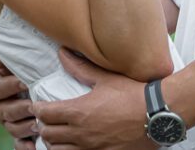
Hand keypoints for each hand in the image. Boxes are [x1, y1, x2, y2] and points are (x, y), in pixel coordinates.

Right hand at [0, 54, 37, 148]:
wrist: (15, 75)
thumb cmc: (12, 63)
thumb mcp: (5, 58)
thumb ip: (1, 58)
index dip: (11, 86)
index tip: (25, 82)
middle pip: (6, 111)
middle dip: (21, 108)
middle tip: (34, 105)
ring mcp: (5, 122)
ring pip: (13, 128)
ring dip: (26, 127)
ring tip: (39, 123)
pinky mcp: (15, 131)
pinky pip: (18, 143)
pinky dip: (25, 147)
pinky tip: (34, 146)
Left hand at [34, 49, 153, 149]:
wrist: (157, 115)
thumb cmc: (132, 93)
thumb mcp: (105, 78)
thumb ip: (80, 68)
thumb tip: (62, 53)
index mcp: (79, 112)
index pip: (46, 114)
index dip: (38, 109)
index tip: (37, 105)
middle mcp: (82, 134)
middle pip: (48, 135)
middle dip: (43, 126)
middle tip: (45, 119)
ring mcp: (92, 149)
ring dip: (54, 143)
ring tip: (56, 135)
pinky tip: (73, 146)